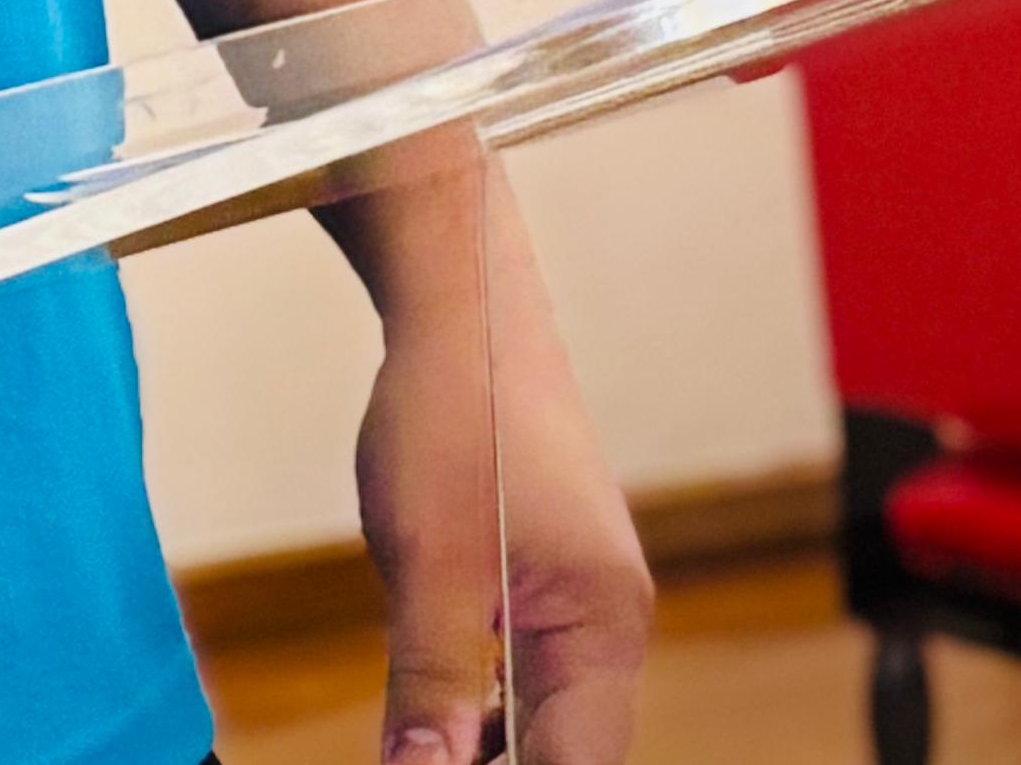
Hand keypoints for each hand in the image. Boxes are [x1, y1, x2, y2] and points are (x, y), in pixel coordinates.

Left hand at [351, 179, 649, 764]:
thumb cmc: (457, 409)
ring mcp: (576, 593)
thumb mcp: (431, 562)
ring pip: (537, 712)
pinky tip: (426, 702)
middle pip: (564, 748)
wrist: (460, 301)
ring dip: (480, 739)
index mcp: (605, 623)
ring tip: (414, 743)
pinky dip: (475, 697)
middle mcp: (608, 618)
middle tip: (413, 756)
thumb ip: (434, 684)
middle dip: (493, 761)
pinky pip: (518, 667)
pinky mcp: (541, 572)